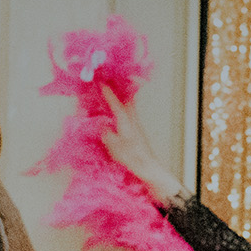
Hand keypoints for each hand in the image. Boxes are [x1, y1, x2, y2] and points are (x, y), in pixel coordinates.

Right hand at [99, 83, 184, 203]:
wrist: (149, 168)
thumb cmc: (132, 158)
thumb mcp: (114, 146)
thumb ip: (107, 134)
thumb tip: (103, 126)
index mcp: (126, 121)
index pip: (115, 103)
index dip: (108, 92)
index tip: (101, 83)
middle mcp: (133, 120)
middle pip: (127, 100)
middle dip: (119, 90)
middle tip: (111, 82)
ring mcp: (137, 125)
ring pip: (129, 106)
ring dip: (122, 99)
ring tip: (114, 93)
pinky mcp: (138, 132)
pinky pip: (130, 114)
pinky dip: (124, 108)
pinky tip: (120, 112)